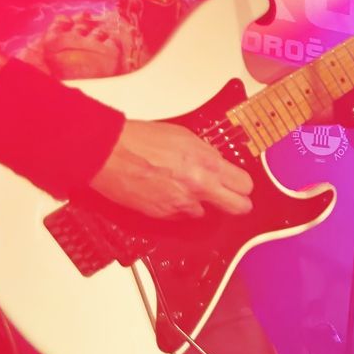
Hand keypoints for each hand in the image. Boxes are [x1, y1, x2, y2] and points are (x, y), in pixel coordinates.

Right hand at [91, 119, 253, 218]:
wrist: (108, 153)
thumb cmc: (140, 140)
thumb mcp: (184, 137)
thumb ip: (206, 154)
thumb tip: (217, 163)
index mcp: (207, 165)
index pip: (245, 185)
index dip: (243, 185)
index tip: (239, 185)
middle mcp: (199, 188)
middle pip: (238, 208)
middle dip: (237, 203)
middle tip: (229, 197)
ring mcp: (182, 204)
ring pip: (205, 213)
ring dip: (200, 204)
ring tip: (182, 188)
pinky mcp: (163, 215)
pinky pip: (180, 216)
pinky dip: (177, 208)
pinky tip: (165, 192)